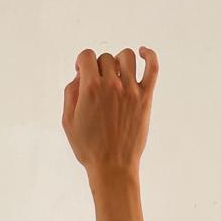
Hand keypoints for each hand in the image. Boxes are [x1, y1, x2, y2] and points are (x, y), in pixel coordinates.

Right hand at [62, 46, 157, 175]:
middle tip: (98, 84)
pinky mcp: (145, 98)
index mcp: (91, 88)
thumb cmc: (89, 148)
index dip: (81, 62)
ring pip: (126, 57)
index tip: (81, 72)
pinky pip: (152, 67)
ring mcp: (131, 90)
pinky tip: (142, 52)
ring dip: (118, 61)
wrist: (113, 167)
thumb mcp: (68, 121)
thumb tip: (79, 76)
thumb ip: (70, 93)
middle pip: (106, 58)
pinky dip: (149, 55)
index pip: (86, 56)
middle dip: (98, 68)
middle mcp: (112, 85)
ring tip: (116, 74)